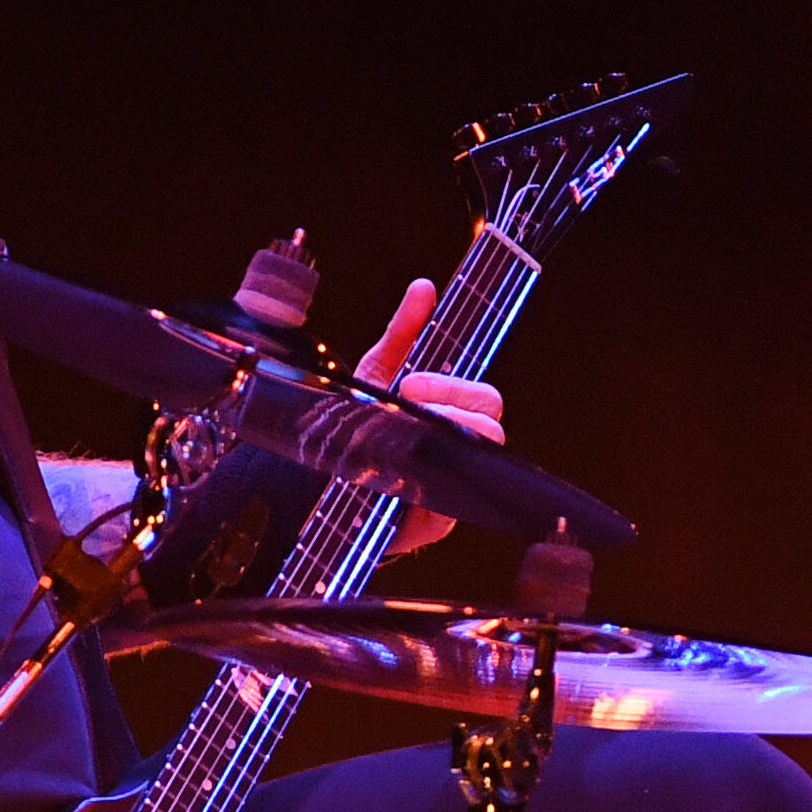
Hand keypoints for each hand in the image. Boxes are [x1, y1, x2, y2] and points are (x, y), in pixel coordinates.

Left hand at [352, 276, 505, 553]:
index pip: (485, 398)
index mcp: (451, 416)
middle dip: (448, 407)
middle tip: (404, 409)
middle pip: (491, 419)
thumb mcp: (375, 376)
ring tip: (396, 440)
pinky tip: (394, 481)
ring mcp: (452, 485)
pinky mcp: (436, 523)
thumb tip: (424, 287)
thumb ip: (401, 333)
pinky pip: (448, 512)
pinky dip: (424, 495)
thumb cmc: (356, 430)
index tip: (411, 384)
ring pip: (480, 454)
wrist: (321, 487)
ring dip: (441, 438)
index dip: (452, 388)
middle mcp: (459, 449)